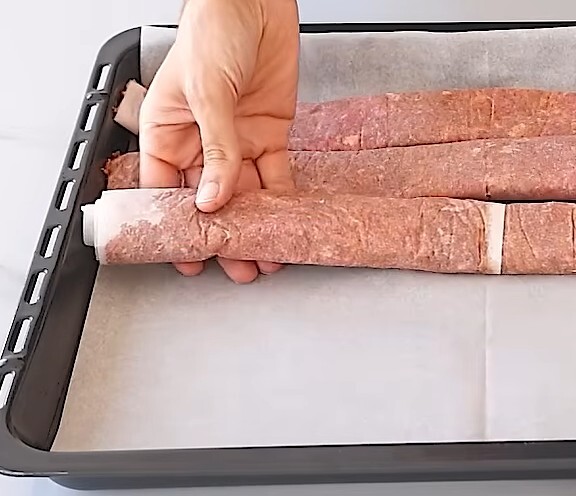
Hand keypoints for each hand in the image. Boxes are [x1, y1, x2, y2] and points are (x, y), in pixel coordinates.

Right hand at [138, 0, 299, 282]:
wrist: (254, 3)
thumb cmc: (212, 31)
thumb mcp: (206, 92)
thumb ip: (215, 148)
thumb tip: (214, 198)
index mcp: (168, 132)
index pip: (168, 190)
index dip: (179, 226)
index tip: (191, 257)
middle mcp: (203, 142)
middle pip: (211, 200)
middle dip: (225, 236)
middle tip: (237, 268)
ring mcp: (238, 140)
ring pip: (246, 194)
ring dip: (256, 226)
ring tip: (265, 258)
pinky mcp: (271, 133)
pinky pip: (276, 174)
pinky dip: (282, 200)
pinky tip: (286, 223)